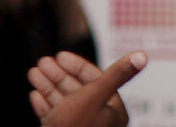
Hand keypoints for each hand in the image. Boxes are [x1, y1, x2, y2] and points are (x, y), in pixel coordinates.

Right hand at [27, 50, 146, 126]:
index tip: (60, 56)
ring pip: (63, 101)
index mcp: (112, 111)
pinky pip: (54, 117)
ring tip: (34, 74)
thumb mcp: (96, 94)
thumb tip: (142, 56)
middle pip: (77, 89)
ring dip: (48, 86)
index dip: (77, 66)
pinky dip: (45, 105)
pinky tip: (35, 95)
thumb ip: (116, 74)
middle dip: (58, 74)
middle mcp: (98, 120)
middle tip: (43, 63)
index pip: (96, 80)